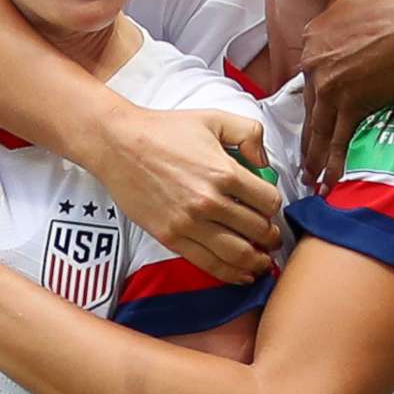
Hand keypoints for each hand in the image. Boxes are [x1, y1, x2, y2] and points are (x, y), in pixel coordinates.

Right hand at [100, 104, 280, 282]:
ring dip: (257, 261)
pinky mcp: (171, 237)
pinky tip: (242, 275)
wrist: (119, 145)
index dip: (274, 206)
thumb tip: (264, 163)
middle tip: (272, 238)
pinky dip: (230, 273)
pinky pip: (208, 263)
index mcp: (225, 172)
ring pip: (238, 254)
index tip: (269, 208)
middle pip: (258, 230)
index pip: (269, 201)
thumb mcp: (214, 118)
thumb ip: (249, 133)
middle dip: (271, 237)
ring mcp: (189, 223)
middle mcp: (210, 201)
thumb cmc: (163, 131)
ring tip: (262, 261)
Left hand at [296, 0, 393, 189]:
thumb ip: (350, 2)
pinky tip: (327, 180)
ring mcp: (328, 82)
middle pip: (309, 100)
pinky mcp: (347, 103)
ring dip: (313, 154)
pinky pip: (336, 139)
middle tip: (306, 152)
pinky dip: (332, 162)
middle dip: (308, 128)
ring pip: (317, 124)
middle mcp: (315, 57)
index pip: (312, 69)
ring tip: (310, 175)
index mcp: (316, 32)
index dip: (315, 91)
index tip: (316, 106)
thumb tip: (351, 4)